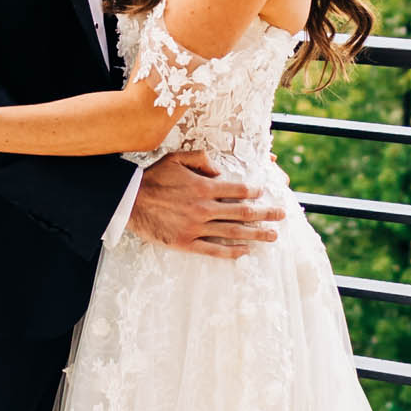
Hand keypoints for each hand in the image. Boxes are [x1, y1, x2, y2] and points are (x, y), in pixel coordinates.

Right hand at [128, 153, 282, 259]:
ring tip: (272, 236)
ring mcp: (197, 228)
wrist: (130, 201)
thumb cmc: (153, 178)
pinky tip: (245, 252)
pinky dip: (232, 252)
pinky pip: (214, 250)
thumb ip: (202, 159)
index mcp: (204, 187)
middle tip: (281, 216)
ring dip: (256, 235)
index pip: (238, 190)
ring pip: (233, 233)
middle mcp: (205, 208)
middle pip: (243, 213)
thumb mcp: (177, 158)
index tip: (264, 193)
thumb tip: (219, 171)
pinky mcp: (187, 243)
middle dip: (265, 215)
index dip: (254, 192)